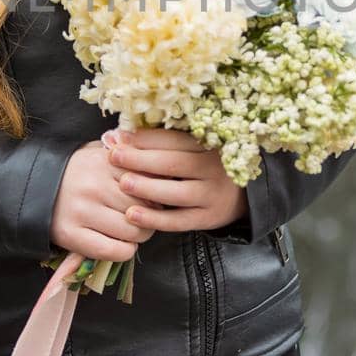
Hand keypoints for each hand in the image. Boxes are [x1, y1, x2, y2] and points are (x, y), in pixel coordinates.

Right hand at [49, 139, 158, 265]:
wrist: (32, 186)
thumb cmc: (76, 171)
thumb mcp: (100, 153)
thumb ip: (128, 155)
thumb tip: (162, 165)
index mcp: (104, 162)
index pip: (149, 181)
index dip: (157, 192)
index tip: (153, 197)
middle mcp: (94, 185)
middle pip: (144, 208)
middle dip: (151, 216)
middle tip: (145, 217)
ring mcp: (81, 211)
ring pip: (132, 232)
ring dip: (139, 236)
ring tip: (132, 231)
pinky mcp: (71, 235)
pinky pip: (113, 251)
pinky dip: (125, 252)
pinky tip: (122, 245)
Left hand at [103, 127, 246, 235]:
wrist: (241, 194)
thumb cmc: (204, 165)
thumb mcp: (191, 149)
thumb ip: (159, 143)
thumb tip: (117, 135)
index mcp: (208, 144)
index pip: (173, 139)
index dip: (144, 138)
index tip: (118, 137)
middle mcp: (213, 168)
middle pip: (173, 163)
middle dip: (140, 159)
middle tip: (114, 157)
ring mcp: (212, 195)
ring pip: (177, 192)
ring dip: (147, 187)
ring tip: (123, 183)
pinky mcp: (208, 218)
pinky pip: (179, 220)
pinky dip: (154, 218)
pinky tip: (132, 214)